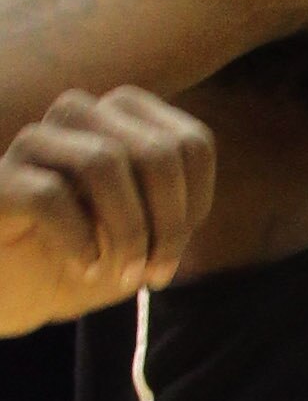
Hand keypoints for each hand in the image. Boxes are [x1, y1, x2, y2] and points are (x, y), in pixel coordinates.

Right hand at [0, 86, 213, 332]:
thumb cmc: (90, 253)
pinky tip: (84, 268)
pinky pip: (50, 194)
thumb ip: (179, 207)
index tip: (174, 250)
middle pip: (156, 152)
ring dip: (129, 232)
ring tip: (125, 275)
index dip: (196, 204)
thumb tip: (190, 209)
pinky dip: (79, 240)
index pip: (192, 144)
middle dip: (169, 225)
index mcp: (124, 117)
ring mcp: (36, 142)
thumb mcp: (149, 233)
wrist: (18, 285)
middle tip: (154, 273)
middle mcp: (80, 115)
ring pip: (103, 162)